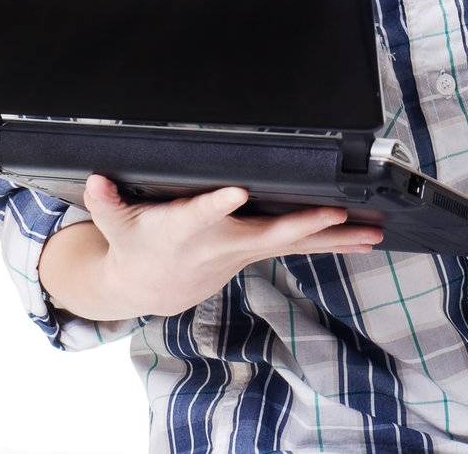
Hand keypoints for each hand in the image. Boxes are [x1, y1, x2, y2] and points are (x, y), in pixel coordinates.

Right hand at [75, 175, 386, 317]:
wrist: (151, 287)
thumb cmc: (135, 244)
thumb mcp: (116, 225)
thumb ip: (108, 202)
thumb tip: (95, 180)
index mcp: (185, 231)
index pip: (202, 216)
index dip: (218, 206)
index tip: (238, 192)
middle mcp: (222, 243)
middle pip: (267, 234)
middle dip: (302, 223)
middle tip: (335, 212)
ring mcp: (246, 249)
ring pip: (297, 243)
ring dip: (336, 238)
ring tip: (373, 231)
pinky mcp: (260, 249)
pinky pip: (304, 246)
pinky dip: (336, 240)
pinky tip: (368, 234)